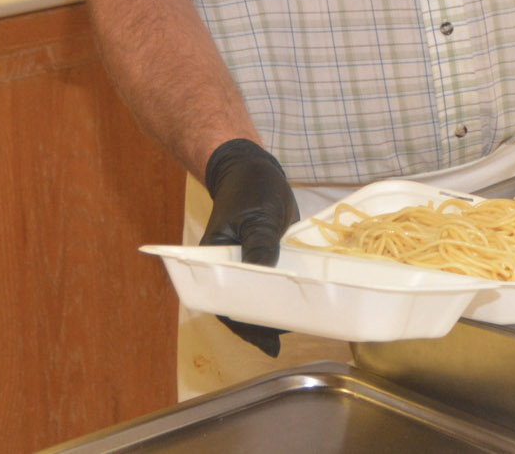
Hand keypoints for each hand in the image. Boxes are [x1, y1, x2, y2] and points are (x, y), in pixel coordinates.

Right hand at [200, 138, 298, 357]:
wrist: (254, 169)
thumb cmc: (250, 189)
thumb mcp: (258, 216)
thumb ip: (261, 247)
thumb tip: (266, 280)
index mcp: (214, 261)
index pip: (223, 301)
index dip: (243, 324)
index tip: (264, 340)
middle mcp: (229, 269)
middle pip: (240, 306)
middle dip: (259, 327)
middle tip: (279, 343)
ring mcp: (248, 266)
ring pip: (257, 298)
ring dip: (273, 314)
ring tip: (294, 330)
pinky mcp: (266, 259)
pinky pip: (273, 283)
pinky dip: (285, 295)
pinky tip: (300, 308)